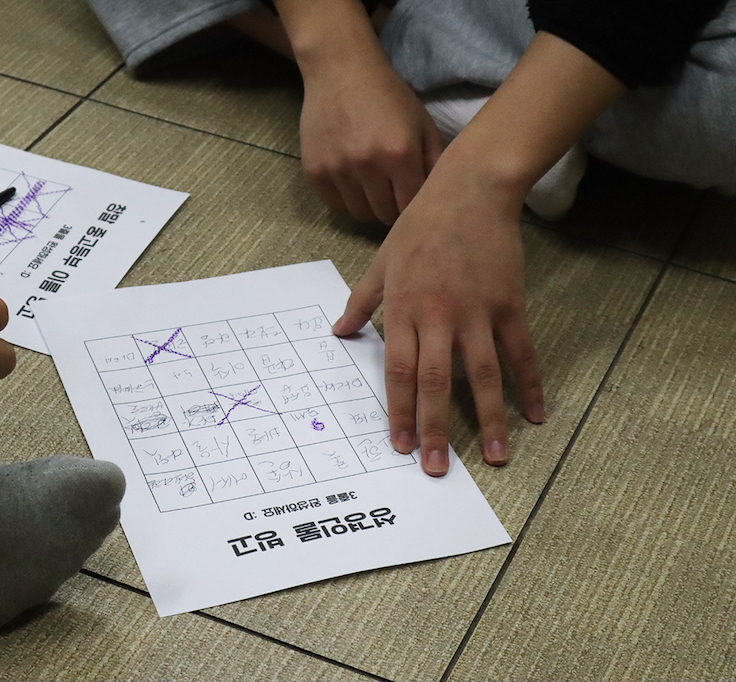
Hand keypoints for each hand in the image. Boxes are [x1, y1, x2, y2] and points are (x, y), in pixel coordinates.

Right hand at [299, 51, 443, 224]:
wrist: (341, 71)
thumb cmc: (389, 97)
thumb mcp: (423, 124)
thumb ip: (435, 164)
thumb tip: (439, 200)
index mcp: (400, 154)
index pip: (411, 206)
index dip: (415, 204)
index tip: (412, 196)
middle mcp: (367, 165)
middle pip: (385, 215)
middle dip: (392, 206)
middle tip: (392, 190)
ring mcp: (337, 170)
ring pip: (359, 214)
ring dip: (369, 204)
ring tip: (371, 184)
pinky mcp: (314, 171)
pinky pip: (335, 205)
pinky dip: (346, 199)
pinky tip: (351, 179)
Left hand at [332, 155, 544, 475]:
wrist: (470, 191)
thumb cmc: (419, 226)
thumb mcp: (381, 263)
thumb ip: (360, 301)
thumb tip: (338, 332)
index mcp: (404, 310)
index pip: (398, 372)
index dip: (399, 412)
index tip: (401, 447)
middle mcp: (438, 317)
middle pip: (435, 382)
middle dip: (436, 430)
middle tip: (439, 470)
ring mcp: (477, 312)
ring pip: (482, 375)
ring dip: (490, 419)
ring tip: (497, 458)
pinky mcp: (509, 305)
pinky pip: (520, 353)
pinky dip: (529, 384)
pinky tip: (534, 415)